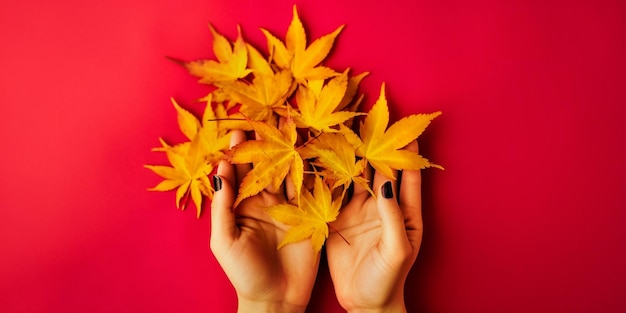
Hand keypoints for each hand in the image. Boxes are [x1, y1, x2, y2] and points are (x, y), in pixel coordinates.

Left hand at [209, 130, 318, 312]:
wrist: (276, 299)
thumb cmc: (244, 273)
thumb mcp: (224, 240)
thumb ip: (222, 206)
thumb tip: (220, 170)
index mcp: (243, 205)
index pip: (240, 171)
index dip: (239, 149)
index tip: (240, 127)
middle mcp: (266, 201)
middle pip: (266, 165)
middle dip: (267, 141)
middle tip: (269, 116)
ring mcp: (289, 207)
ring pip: (289, 171)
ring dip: (290, 150)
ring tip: (292, 125)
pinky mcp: (310, 214)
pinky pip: (311, 189)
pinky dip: (312, 170)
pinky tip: (314, 150)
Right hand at [326, 141, 422, 312]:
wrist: (365, 303)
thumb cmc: (389, 279)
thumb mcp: (396, 248)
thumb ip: (392, 215)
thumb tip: (386, 182)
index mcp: (404, 211)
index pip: (407, 174)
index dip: (406, 150)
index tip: (404, 126)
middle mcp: (382, 205)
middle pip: (377, 169)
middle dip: (372, 145)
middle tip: (363, 119)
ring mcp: (358, 211)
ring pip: (352, 176)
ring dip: (347, 156)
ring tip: (338, 131)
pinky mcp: (337, 219)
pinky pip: (332, 193)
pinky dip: (326, 177)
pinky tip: (318, 159)